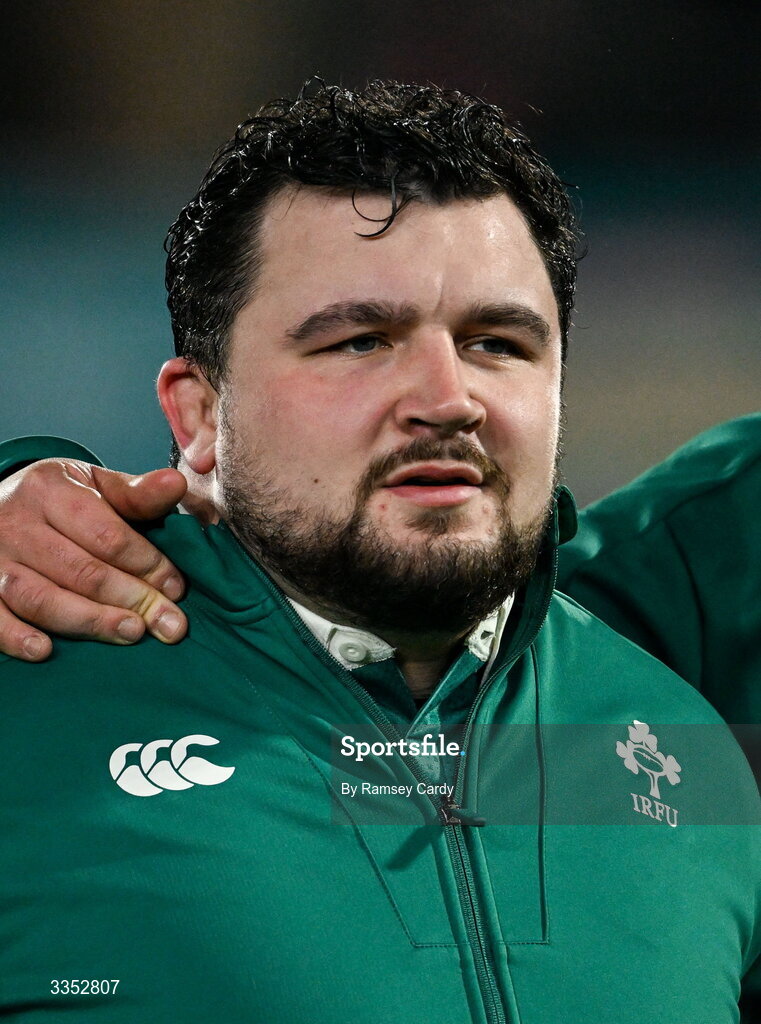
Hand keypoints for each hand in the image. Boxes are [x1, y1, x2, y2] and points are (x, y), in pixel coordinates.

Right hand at [0, 460, 188, 660]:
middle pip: (80, 570)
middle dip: (131, 599)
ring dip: (90, 620)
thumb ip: (137, 493)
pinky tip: (44, 650)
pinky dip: (15, 636)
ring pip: (41, 597)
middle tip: (168, 623)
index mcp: (50, 490)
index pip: (106, 534)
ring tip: (131, 634)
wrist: (2, 502)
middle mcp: (17, 523)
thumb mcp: (96, 484)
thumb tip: (177, 484)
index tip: (177, 588)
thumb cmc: (60, 498)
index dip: (147, 564)